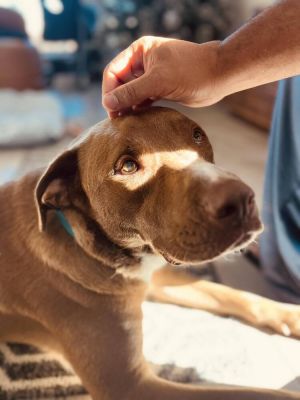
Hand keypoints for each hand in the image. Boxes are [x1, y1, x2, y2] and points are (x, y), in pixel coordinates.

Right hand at [102, 36, 224, 117]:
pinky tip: (138, 120)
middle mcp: (143, 62)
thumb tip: (108, 103)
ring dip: (128, 107)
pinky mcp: (160, 89)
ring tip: (126, 123)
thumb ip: (132, 92)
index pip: (113, 71)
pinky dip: (139, 110)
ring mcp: (152, 76)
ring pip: (132, 94)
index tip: (111, 110)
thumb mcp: (158, 81)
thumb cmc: (191, 71)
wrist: (218, 76)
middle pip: (120, 84)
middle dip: (118, 101)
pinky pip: (143, 100)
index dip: (109, 91)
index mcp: (139, 51)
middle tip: (117, 121)